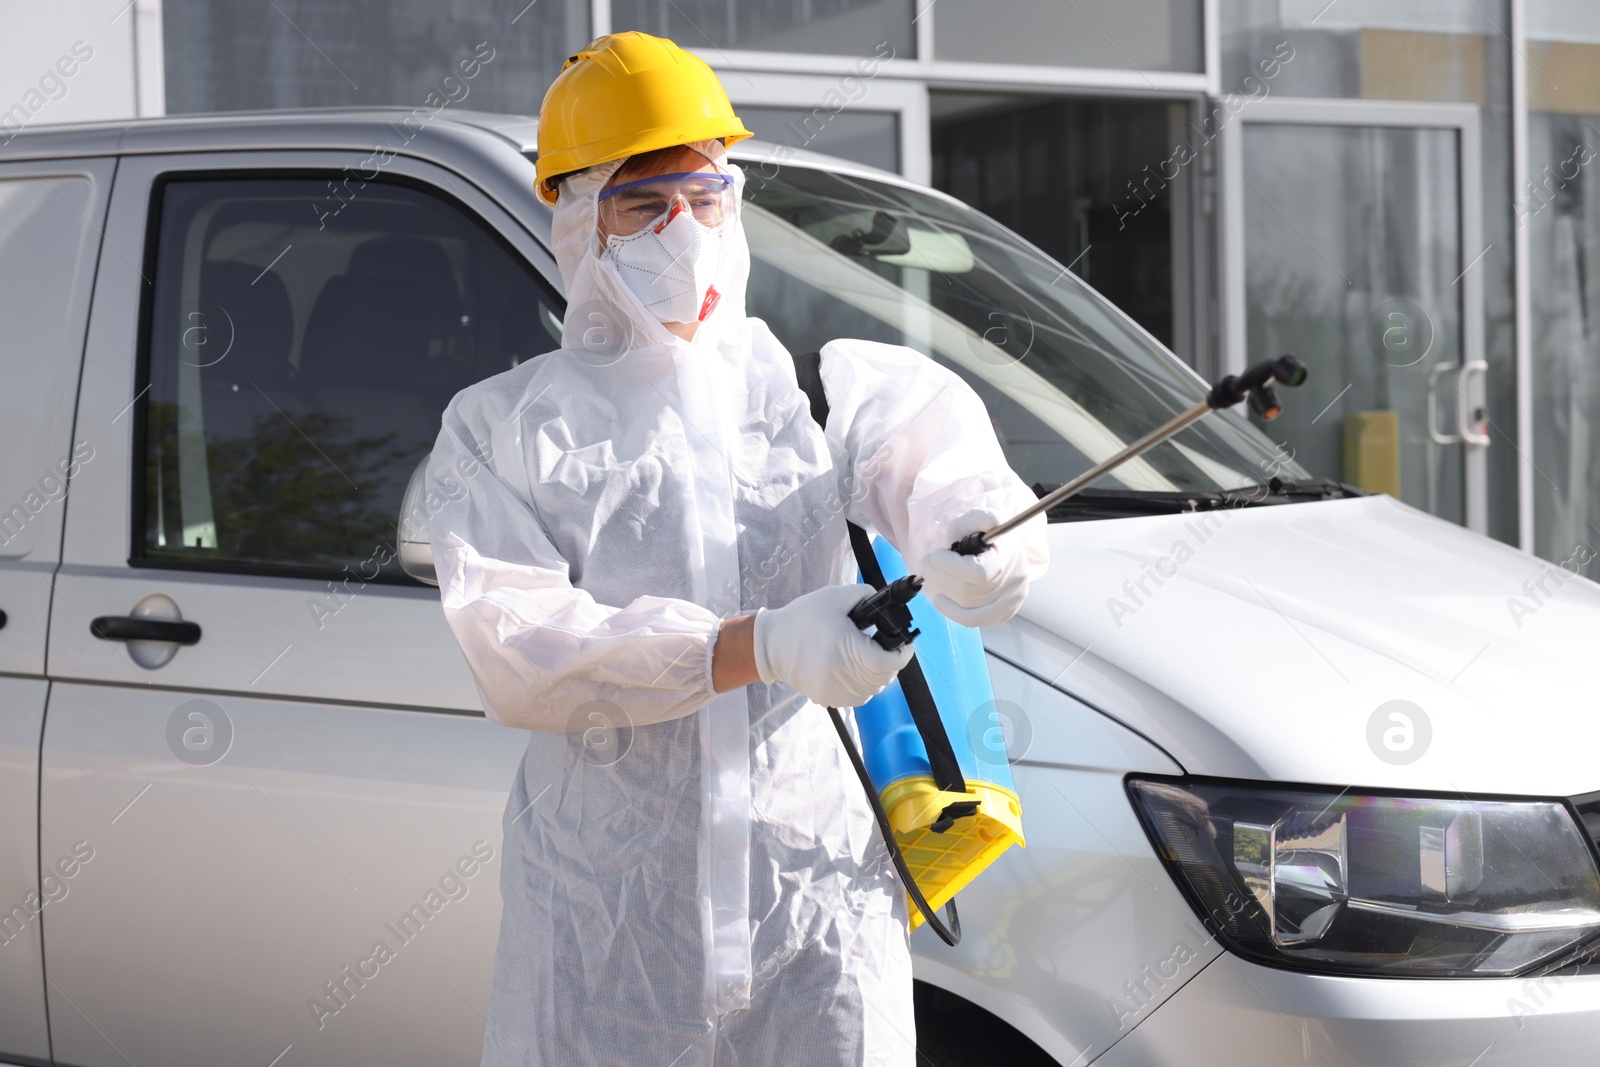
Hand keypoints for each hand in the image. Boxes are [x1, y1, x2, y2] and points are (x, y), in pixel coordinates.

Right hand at [753, 584, 912, 707]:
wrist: (772, 644)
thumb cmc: (802, 619)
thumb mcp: (835, 597)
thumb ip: (864, 595)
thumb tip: (884, 601)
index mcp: (846, 647)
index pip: (888, 662)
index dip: (903, 655)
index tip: (906, 645)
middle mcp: (842, 673)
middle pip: (883, 677)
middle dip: (891, 663)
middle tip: (888, 648)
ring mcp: (834, 690)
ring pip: (873, 690)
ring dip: (878, 676)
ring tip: (871, 658)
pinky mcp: (827, 698)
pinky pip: (858, 698)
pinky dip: (864, 686)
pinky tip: (856, 670)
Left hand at [920, 510, 1030, 626]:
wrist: (1003, 552)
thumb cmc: (986, 536)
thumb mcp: (979, 520)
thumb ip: (980, 518)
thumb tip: (991, 521)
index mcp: (1008, 558)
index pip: (977, 573)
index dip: (949, 566)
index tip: (936, 554)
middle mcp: (1013, 584)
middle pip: (967, 593)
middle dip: (938, 577)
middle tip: (927, 564)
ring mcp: (1009, 603)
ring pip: (967, 609)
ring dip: (942, 593)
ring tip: (933, 578)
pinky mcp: (1003, 613)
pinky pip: (973, 621)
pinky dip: (952, 612)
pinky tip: (941, 599)